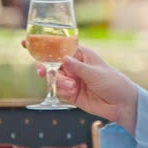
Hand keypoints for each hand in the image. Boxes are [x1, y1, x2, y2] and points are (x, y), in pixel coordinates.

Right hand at [23, 41, 138, 133]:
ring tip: (72, 87)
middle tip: (42, 71)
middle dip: (45, 67)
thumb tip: (62, 59)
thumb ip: (77, 68)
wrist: (121, 105)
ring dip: (59, 82)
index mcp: (80, 54)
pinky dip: (62, 91)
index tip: (25, 42)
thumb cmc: (113, 82)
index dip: (43, 45)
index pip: (58, 46)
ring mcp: (72, 79)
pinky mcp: (71, 93)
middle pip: (51, 63)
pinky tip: (73, 92)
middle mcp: (74, 65)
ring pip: (54, 78)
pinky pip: (58, 91)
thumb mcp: (95, 73)